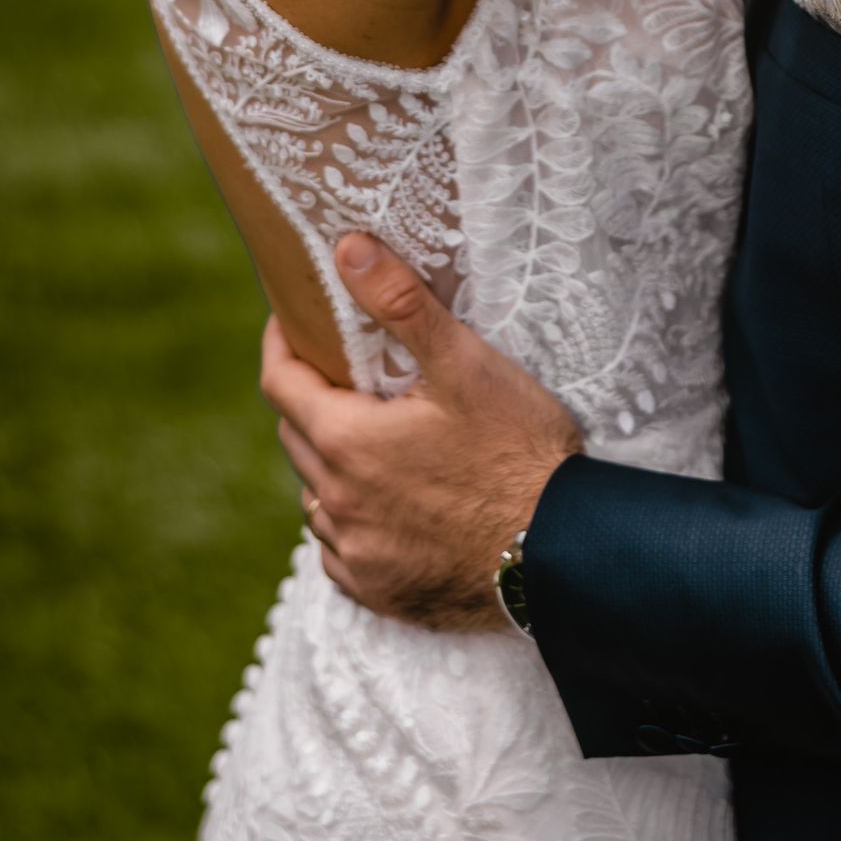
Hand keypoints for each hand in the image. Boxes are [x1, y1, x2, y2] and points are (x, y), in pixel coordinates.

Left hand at [259, 234, 584, 629]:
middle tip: (345, 372)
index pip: (279, 383)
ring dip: (330, 463)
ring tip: (372, 438)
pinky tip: (389, 505)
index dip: (280, 344)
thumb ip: (400, 302)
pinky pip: (340, 548)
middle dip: (310, 398)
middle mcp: (336, 504)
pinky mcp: (378, 591)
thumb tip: (346, 249)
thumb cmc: (518, 452)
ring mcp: (356, 555)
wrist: (561, 552)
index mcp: (347, 443)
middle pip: (296, 437)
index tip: (292, 319)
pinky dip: (352, 519)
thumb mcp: (464, 365)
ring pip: (317, 495)